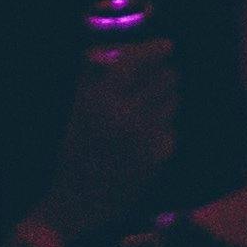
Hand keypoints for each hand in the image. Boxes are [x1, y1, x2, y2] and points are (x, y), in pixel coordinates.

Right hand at [39, 37, 179, 241]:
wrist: (75, 201)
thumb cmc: (73, 149)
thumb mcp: (75, 108)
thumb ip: (93, 75)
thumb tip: (117, 49)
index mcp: (99, 100)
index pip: (136, 62)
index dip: (155, 49)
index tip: (167, 45)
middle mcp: (124, 116)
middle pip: (164, 78)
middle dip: (163, 75)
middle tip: (157, 79)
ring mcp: (144, 137)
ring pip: (173, 102)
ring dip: (165, 100)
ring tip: (146, 112)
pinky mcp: (158, 157)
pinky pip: (172, 130)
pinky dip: (163, 130)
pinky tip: (145, 140)